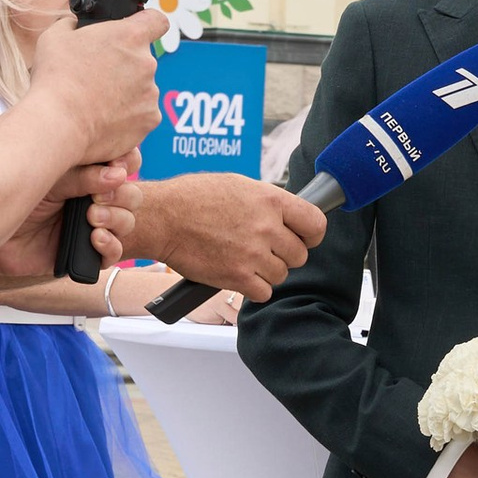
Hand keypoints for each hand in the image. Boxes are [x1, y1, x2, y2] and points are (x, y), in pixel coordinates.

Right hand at [30, 5, 166, 160]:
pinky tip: (104, 118)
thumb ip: (72, 24)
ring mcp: (151, 94)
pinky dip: (127, 116)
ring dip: (125, 91)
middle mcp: (147, 63)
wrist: (60, 124)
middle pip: (142, 59)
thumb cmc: (57, 79)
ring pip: (141, 88)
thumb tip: (73, 24)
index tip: (136, 31)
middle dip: (124, 65)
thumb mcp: (55, 36)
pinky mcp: (149, 120)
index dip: (147, 24)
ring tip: (97, 100)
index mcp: (131, 36)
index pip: (156, 20)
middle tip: (97, 75)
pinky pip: (141, 114)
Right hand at [95, 171, 326, 305]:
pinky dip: (253, 288)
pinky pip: (263, 292)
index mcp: (270, 200)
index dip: (311, 235)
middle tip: (263, 249)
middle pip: (300, 255)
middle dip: (284, 255)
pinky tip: (238, 274)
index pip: (315, 224)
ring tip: (244, 259)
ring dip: (266, 271)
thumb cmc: (193, 198)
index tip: (304, 238)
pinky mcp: (237, 277)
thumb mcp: (238, 185)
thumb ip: (267, 202)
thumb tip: (288, 216)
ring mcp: (252, 253)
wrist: (162, 217)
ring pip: (281, 275)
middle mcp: (266, 227)